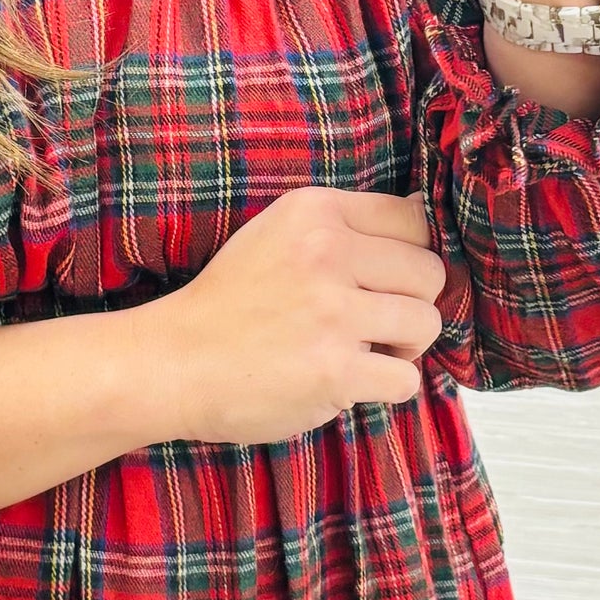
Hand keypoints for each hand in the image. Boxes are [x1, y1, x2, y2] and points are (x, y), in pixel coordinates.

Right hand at [149, 186, 460, 446]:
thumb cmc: (228, 303)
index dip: (410, 255)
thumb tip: (421, 211)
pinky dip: (389, 388)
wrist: (170, 363)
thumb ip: (339, 226)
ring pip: (426, 323)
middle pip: (429, 273)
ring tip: (366, 352)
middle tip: (374, 323)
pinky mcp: (334, 370)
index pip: (413, 218)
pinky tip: (353, 382)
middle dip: (411, 303)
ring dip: (405, 346)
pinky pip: (407, 380)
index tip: (385, 281)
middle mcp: (326, 253)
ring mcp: (331, 313)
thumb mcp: (276, 234)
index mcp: (313, 212)